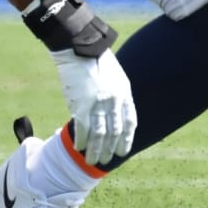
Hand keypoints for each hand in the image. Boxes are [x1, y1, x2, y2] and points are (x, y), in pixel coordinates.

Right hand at [49, 48, 136, 166]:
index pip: (130, 122)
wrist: (78, 46)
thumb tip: (113, 112)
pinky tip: (79, 147)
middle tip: (105, 161)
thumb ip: (116, 94)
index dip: (127, 139)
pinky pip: (83, 128)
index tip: (123, 152)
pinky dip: (82, 140)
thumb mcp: (115, 76)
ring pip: (99, 135)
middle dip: (110, 149)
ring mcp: (98, 103)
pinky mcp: (81, 104)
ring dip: (95, 150)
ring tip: (90, 161)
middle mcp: (114, 101)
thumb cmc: (94, 58)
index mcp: (124, 93)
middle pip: (115, 132)